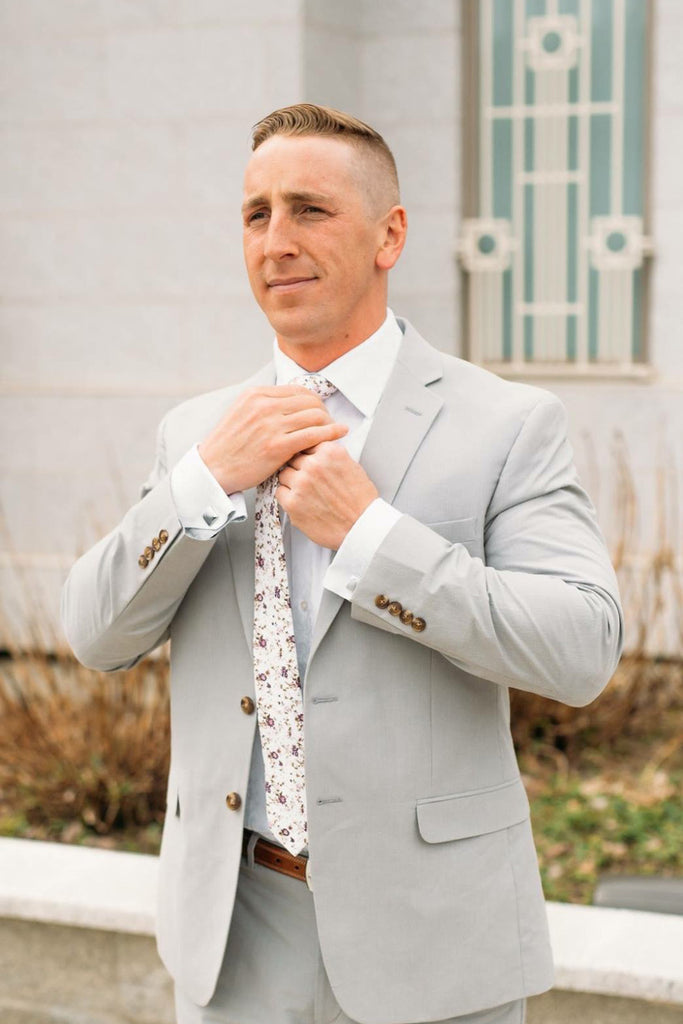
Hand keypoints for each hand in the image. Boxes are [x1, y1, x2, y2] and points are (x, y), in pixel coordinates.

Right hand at [198, 386, 347, 492]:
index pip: (297, 390)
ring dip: (329, 423)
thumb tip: (293, 402)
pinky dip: (330, 434)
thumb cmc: (229, 446)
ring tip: (333, 431)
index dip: (313, 400)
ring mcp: (271, 426)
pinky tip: (339, 435)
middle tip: (329, 423)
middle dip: (324, 411)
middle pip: (309, 401)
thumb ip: (265, 405)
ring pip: (315, 416)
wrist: (213, 469)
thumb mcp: (242, 413)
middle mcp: (263, 406)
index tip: (319, 411)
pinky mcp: (277, 446)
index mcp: (255, 394)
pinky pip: (313, 435)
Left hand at [276, 442, 378, 548]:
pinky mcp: (292, 503)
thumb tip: (317, 452)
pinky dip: (288, 497)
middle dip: (299, 468)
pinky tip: (301, 502)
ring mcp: (301, 483)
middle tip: (309, 480)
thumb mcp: (352, 467)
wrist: (361, 527)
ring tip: (307, 492)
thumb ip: (331, 456)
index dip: (308, 454)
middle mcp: (314, 465)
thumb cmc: (360, 502)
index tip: (309, 461)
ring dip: (291, 482)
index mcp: (329, 452)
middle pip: (293, 458)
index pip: (306, 443)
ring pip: (284, 474)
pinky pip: (280, 492)